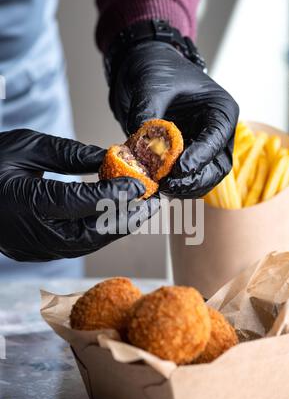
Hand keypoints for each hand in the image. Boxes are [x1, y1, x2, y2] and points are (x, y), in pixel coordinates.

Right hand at [0, 129, 158, 261]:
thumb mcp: (25, 147)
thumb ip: (67, 154)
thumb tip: (109, 157)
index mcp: (23, 203)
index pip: (78, 204)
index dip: (113, 196)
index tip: (141, 185)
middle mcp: (32, 234)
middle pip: (91, 232)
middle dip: (126, 218)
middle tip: (154, 202)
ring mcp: (35, 248)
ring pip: (88, 243)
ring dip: (118, 227)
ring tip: (144, 209)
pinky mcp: (39, 251)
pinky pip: (79, 244)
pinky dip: (101, 231)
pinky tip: (118, 217)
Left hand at [109, 41, 238, 197]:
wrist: (143, 70)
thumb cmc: (156, 69)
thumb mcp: (150, 84)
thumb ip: (147, 112)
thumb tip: (141, 145)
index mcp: (220, 110)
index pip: (217, 139)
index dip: (200, 157)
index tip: (179, 168)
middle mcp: (216, 134)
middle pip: (216, 168)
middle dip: (194, 180)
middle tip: (167, 184)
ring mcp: (202, 149)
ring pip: (204, 180)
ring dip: (183, 189)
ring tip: (159, 188)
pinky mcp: (185, 159)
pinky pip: (186, 181)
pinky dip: (172, 188)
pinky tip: (154, 187)